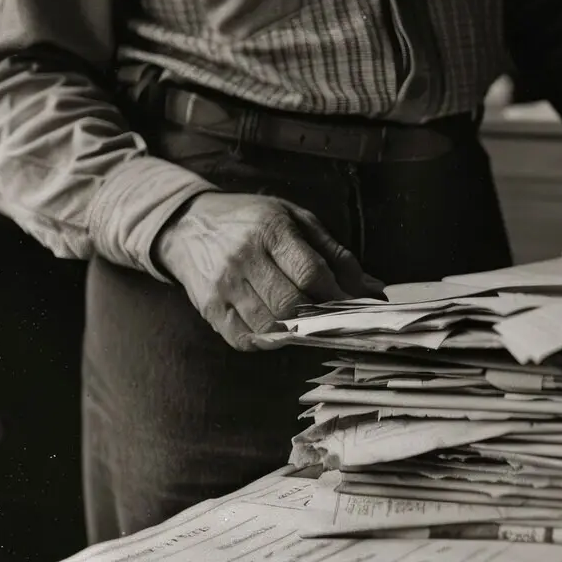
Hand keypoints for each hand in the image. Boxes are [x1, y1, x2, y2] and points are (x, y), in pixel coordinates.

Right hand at [153, 193, 383, 350]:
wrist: (188, 225)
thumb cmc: (251, 220)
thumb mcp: (296, 220)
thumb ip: (335, 255)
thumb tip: (373, 290)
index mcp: (270, 230)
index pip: (311, 273)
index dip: (337, 295)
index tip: (351, 305)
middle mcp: (243, 257)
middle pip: (291, 304)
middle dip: (317, 315)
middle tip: (327, 315)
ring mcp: (223, 285)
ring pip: (270, 325)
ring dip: (294, 330)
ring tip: (303, 320)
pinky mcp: (209, 307)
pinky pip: (244, 338)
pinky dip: (267, 341)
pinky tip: (277, 329)